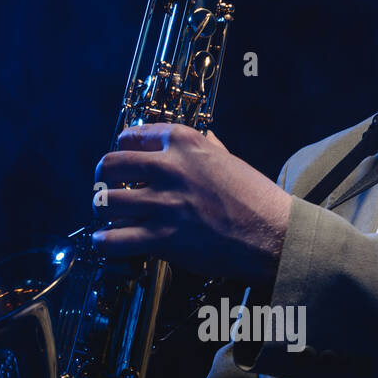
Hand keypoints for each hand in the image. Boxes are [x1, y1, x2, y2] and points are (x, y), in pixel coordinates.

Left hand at [92, 124, 291, 280]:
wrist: (274, 236)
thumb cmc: (257, 199)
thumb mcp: (229, 160)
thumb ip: (206, 148)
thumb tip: (199, 138)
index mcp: (184, 143)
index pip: (131, 136)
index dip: (122, 150)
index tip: (122, 162)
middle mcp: (169, 168)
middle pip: (110, 165)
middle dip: (104, 179)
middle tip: (107, 189)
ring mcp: (163, 204)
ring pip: (104, 202)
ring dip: (103, 211)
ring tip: (109, 218)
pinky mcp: (161, 238)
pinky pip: (112, 239)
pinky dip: (104, 242)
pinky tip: (108, 242)